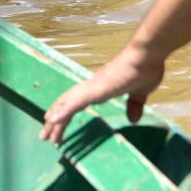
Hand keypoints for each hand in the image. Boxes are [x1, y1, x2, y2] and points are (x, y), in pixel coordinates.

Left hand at [39, 44, 164, 143]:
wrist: (146, 56)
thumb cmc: (144, 69)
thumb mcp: (139, 93)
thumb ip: (134, 104)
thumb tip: (133, 118)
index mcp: (101, 87)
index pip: (78, 101)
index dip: (66, 112)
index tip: (56, 123)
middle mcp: (92, 86)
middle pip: (67, 104)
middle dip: (55, 119)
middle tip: (44, 135)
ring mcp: (92, 87)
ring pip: (67, 105)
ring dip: (55, 119)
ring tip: (45, 134)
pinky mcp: (96, 90)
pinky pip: (76, 103)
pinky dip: (63, 111)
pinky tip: (53, 120)